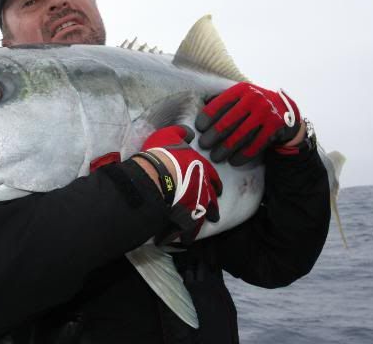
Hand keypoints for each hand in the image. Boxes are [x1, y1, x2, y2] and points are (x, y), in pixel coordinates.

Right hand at [139, 125, 221, 241]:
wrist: (154, 174)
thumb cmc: (162, 153)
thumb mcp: (170, 134)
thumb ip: (181, 132)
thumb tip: (189, 133)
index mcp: (200, 167)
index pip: (213, 176)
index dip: (215, 183)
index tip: (218, 190)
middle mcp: (202, 187)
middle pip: (211, 200)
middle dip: (213, 208)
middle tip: (214, 215)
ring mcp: (194, 202)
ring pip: (201, 216)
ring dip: (201, 223)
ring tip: (200, 230)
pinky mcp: (183, 215)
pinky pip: (187, 227)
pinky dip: (186, 234)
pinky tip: (184, 239)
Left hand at [195, 82, 300, 165]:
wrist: (285, 111)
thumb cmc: (253, 105)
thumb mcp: (241, 97)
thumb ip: (223, 101)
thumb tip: (196, 109)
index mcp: (241, 89)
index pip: (219, 104)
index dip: (207, 118)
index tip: (199, 129)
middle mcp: (254, 99)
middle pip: (228, 121)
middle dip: (213, 136)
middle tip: (204, 145)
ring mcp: (266, 113)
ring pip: (241, 135)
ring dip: (226, 148)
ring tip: (216, 157)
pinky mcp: (274, 127)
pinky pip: (256, 144)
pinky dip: (243, 155)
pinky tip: (234, 161)